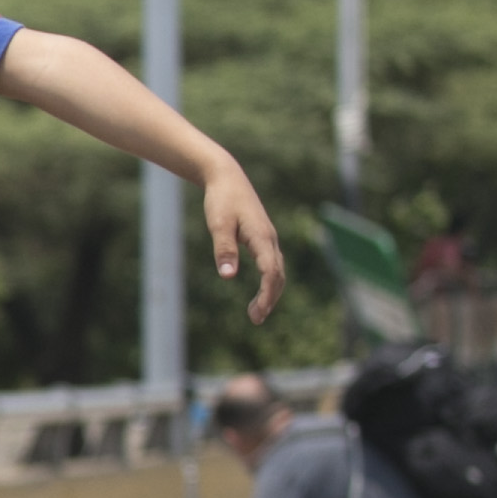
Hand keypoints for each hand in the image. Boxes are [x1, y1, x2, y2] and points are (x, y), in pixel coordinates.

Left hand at [206, 162, 286, 324]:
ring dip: (270, 292)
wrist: (227, 178)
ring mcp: (268, 239)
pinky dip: (269, 281)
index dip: (267, 293)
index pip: (270, 271)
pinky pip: (271, 264)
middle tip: (256, 319)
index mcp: (261, 237)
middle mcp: (269, 239)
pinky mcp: (262, 239)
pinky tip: (260, 292)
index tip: (258, 312)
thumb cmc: (221, 200)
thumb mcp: (218, 224)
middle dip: (270, 298)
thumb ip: (224, 250)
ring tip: (256, 313)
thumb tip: (228, 276)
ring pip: (277, 270)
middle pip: (278, 274)